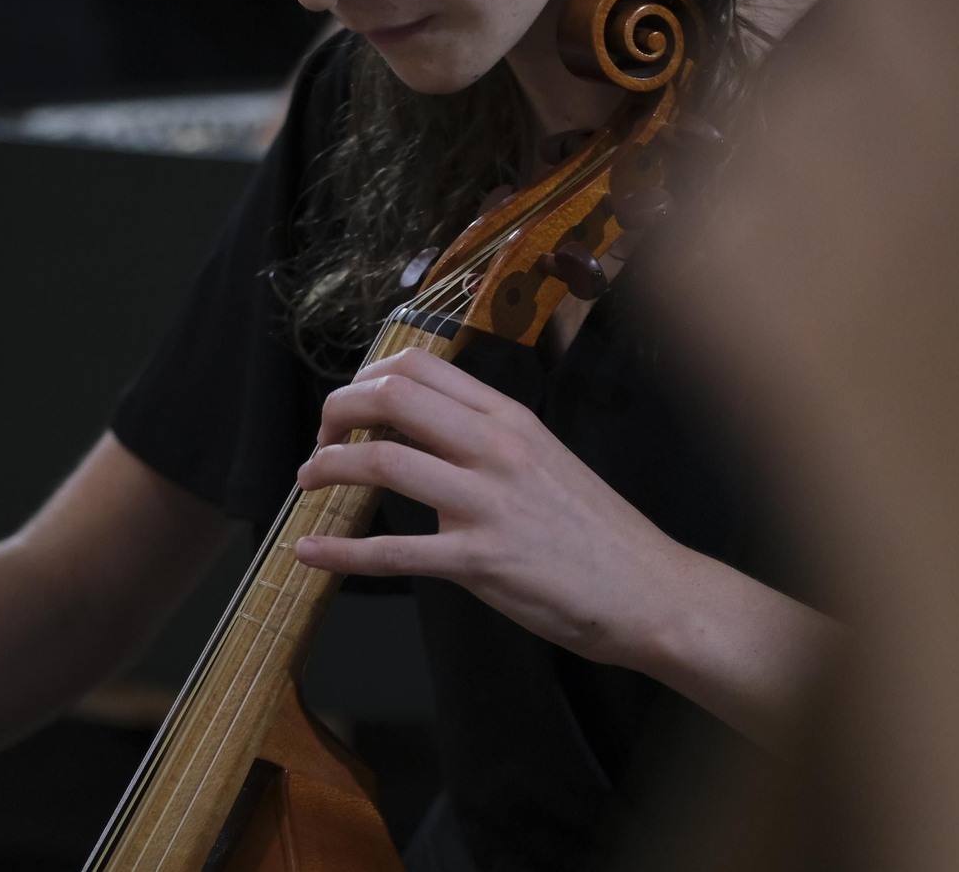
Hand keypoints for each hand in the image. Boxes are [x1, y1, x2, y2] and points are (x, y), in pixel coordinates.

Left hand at [293, 347, 683, 667]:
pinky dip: (339, 553)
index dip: (366, 381)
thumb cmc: (595, 531)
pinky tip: (309, 554)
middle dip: (337, 411)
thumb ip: (484, 443)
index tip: (350, 409)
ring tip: (307, 482)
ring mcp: (488, 502)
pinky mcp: (481, 561)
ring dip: (327, 468)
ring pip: (383, 462)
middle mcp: (496, 447)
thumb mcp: (544, 459)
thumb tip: (422, 441)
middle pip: (392, 398)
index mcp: (509, 418)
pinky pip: (393, 552)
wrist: (651, 590)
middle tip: (320, 439)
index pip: (419, 368)